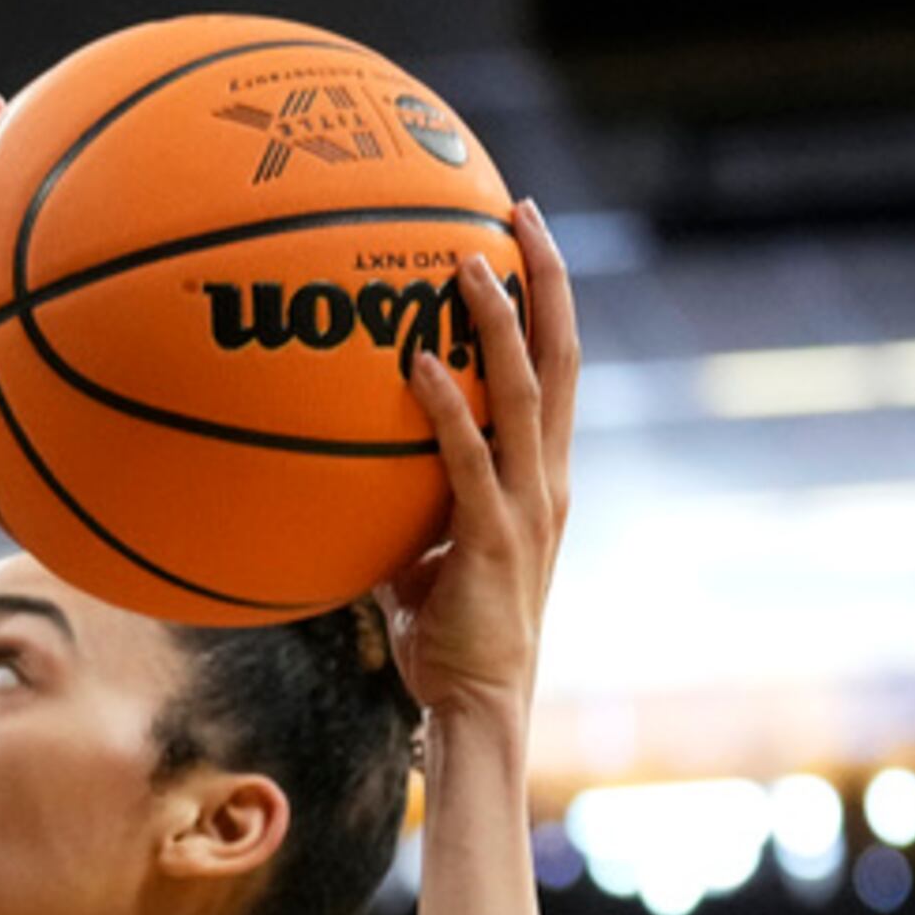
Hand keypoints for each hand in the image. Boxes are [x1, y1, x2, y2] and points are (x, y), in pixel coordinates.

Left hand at [384, 203, 576, 728]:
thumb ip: (410, 507)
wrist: (477, 703)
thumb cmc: (449, 636)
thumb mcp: (428, 556)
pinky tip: (418, 362)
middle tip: (518, 211)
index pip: (558, 370)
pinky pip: (468, 457)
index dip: (548, 302)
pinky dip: (446, 406)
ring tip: (466, 260)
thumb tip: (352, 472)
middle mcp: (548, 478)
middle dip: (545, 279)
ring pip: (528, 391)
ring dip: (500, 321)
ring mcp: (526, 505)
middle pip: (562, 356)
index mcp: (543, 476)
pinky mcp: (491, 537)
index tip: (524, 239)